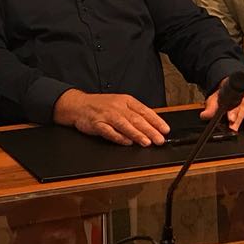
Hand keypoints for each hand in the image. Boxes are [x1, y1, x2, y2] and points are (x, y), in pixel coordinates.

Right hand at [53, 89, 169, 145]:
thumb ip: (134, 113)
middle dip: (150, 130)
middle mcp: (117, 106)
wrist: (78, 104)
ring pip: (125, 125)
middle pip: (136, 119)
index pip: (144, 110)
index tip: (165, 129)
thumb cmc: (101, 105)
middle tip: (159, 139)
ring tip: (147, 142)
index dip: (156, 121)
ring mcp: (107, 115)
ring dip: (137, 134)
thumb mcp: (120, 103)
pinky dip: (119, 137)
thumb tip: (152, 124)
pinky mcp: (97, 123)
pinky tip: (127, 142)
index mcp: (126, 100)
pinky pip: (109, 131)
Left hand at [201, 82, 243, 131]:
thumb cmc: (226, 95)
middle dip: (240, 117)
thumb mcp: (216, 99)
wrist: (234, 86)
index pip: (234, 102)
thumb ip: (211, 107)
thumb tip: (205, 115)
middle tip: (234, 127)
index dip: (232, 111)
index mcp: (235, 93)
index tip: (230, 119)